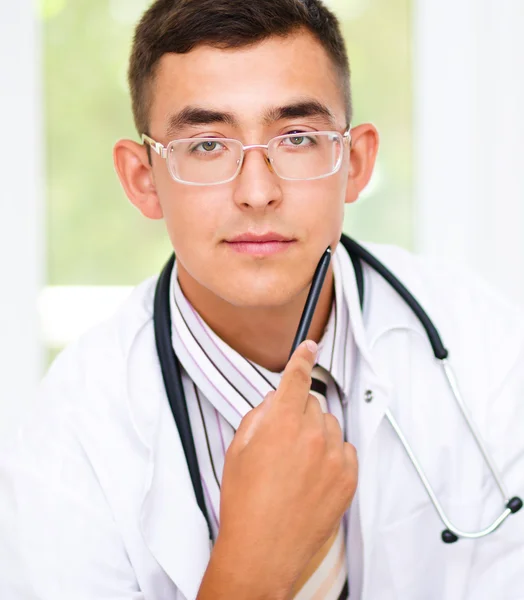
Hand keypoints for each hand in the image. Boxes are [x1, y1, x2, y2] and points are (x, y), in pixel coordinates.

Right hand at [212, 340, 357, 596]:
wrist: (262, 551)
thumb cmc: (245, 504)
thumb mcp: (238, 450)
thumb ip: (258, 416)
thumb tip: (275, 402)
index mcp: (281, 422)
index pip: (296, 378)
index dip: (302, 358)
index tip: (310, 346)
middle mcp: (311, 434)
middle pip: (312, 403)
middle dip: (298, 412)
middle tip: (282, 441)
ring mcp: (333, 457)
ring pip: (329, 425)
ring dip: (315, 434)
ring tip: (297, 465)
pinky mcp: (348, 478)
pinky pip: (344, 449)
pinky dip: (331, 454)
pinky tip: (313, 475)